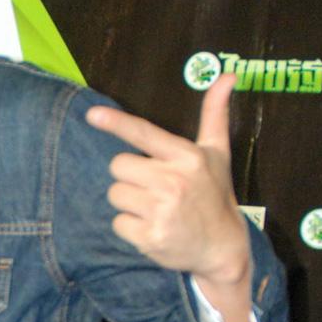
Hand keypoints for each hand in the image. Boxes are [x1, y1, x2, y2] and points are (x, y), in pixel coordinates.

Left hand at [85, 73, 249, 288]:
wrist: (222, 247)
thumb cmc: (214, 193)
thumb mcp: (218, 153)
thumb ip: (215, 114)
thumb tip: (229, 75)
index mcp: (187, 156)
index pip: (144, 134)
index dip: (116, 123)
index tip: (92, 115)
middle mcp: (174, 182)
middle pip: (118, 166)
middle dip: (130, 176)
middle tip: (154, 187)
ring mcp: (162, 211)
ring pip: (115, 194)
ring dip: (129, 203)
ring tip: (155, 209)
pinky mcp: (151, 237)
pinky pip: (118, 223)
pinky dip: (130, 228)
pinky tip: (153, 228)